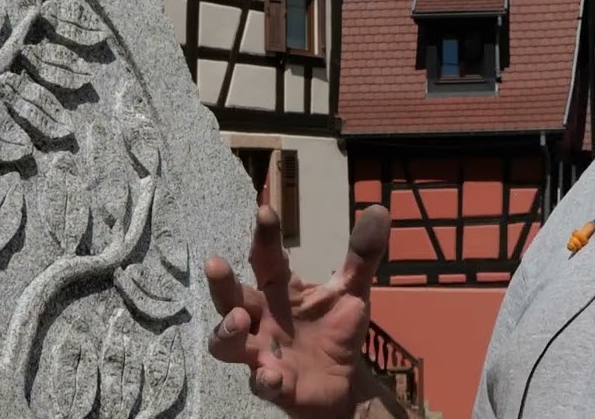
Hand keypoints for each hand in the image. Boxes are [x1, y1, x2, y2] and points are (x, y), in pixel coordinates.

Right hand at [204, 203, 391, 417]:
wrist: (345, 381)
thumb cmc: (336, 330)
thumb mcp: (353, 290)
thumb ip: (362, 255)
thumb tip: (378, 208)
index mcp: (280, 291)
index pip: (266, 259)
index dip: (265, 237)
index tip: (265, 211)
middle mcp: (264, 319)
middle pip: (231, 299)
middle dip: (221, 283)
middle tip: (215, 262)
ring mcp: (264, 353)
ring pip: (228, 344)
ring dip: (227, 331)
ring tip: (240, 319)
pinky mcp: (277, 385)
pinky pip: (262, 384)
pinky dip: (264, 380)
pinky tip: (270, 375)